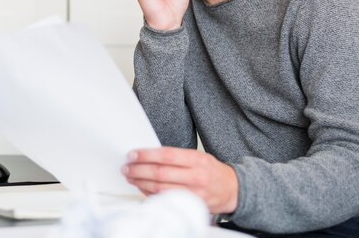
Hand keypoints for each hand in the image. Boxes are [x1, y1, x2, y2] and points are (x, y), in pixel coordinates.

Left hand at [122, 147, 238, 213]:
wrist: (232, 190)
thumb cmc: (212, 171)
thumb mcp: (199, 156)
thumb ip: (177, 156)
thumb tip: (150, 155)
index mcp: (197, 159)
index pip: (166, 155)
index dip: (146, 155)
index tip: (133, 154)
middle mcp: (195, 176)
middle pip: (160, 173)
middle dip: (139, 170)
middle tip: (127, 167)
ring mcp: (193, 193)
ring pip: (160, 188)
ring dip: (140, 182)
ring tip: (131, 177)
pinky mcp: (190, 206)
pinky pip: (165, 199)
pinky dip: (150, 193)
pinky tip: (142, 188)